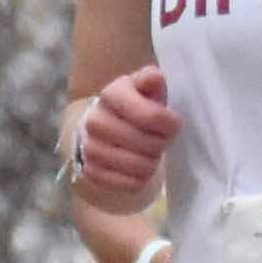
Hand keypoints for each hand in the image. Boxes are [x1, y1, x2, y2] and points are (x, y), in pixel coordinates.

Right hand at [81, 66, 181, 193]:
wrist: (105, 130)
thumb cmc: (135, 107)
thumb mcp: (145, 89)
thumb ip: (151, 80)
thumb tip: (154, 77)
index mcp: (111, 95)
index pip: (152, 117)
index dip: (171, 125)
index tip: (172, 124)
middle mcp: (94, 121)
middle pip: (148, 144)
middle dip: (161, 144)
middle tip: (159, 140)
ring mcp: (89, 148)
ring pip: (140, 167)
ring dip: (151, 163)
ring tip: (148, 154)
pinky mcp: (90, 172)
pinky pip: (130, 184)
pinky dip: (140, 179)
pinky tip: (137, 168)